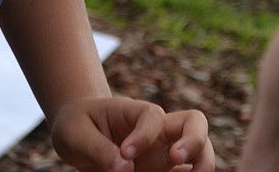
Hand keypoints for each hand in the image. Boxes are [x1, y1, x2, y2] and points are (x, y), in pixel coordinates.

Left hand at [50, 96, 214, 171]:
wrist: (78, 132)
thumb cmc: (77, 125)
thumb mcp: (76, 133)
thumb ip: (98, 148)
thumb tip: (124, 168)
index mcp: (136, 112)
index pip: (153, 117)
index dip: (143, 135)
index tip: (124, 153)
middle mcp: (157, 131)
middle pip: (194, 123)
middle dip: (195, 141)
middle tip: (176, 159)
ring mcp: (163, 154)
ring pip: (201, 152)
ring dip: (203, 165)